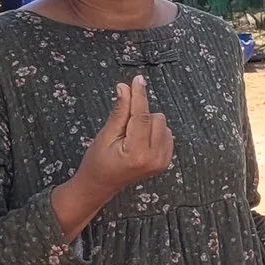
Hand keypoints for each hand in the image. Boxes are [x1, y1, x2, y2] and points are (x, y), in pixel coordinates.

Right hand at [75, 76, 172, 197]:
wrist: (100, 184)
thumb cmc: (98, 162)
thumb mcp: (105, 135)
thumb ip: (119, 111)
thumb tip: (125, 88)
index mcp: (137, 153)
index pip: (142, 117)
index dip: (139, 96)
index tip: (138, 80)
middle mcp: (154, 158)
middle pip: (156, 117)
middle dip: (140, 115)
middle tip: (123, 129)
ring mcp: (162, 161)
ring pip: (163, 124)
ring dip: (147, 124)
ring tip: (130, 138)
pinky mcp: (166, 161)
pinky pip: (166, 134)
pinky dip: (154, 132)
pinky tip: (140, 142)